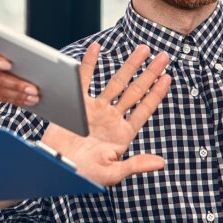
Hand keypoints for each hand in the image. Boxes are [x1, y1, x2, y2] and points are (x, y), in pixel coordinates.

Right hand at [43, 43, 171, 185]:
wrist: (54, 169)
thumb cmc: (82, 175)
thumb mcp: (112, 173)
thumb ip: (135, 165)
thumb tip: (161, 163)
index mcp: (123, 134)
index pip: (145, 109)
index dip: (157, 94)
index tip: (168, 77)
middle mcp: (112, 118)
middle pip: (135, 91)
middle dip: (149, 73)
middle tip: (164, 56)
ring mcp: (96, 110)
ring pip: (117, 82)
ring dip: (130, 65)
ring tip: (144, 48)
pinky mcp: (77, 104)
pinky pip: (84, 79)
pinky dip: (90, 63)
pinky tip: (97, 47)